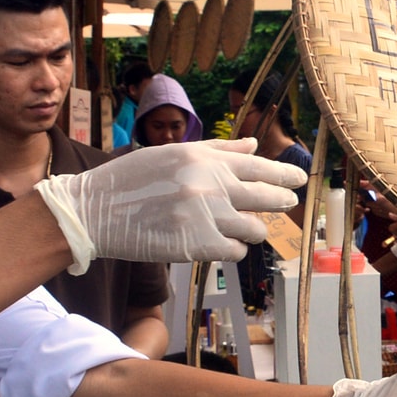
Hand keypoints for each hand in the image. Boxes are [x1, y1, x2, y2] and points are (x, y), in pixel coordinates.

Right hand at [36, 138, 306, 269]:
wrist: (96, 210)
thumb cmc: (132, 179)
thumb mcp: (173, 153)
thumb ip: (218, 150)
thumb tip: (254, 145)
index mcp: (205, 159)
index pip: (259, 166)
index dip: (284, 174)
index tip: (300, 180)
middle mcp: (211, 185)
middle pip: (267, 196)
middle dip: (281, 200)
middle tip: (288, 201)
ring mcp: (206, 215)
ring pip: (255, 229)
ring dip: (252, 230)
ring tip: (241, 228)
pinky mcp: (198, 245)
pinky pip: (235, 251)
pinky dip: (233, 248)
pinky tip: (222, 243)